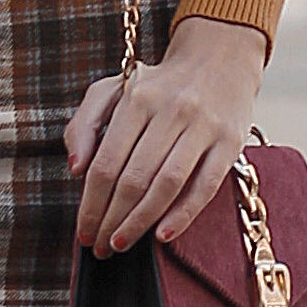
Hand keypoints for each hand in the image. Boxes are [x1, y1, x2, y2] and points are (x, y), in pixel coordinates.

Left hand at [64, 13, 266, 257]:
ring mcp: (203, 126)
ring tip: (122, 243)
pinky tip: (162, 235)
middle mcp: (171, 110)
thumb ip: (84, 125)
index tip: (83, 230)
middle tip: (100, 246)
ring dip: (140, 222)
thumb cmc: (158, 85)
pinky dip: (182, 215)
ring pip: (166, 185)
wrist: (219, 60)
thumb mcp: (112, 90)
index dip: (91, 203)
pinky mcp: (230, 143)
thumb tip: (76, 169)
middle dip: (111, 219)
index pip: (107, 162)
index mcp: (137, 98)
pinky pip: (204, 187)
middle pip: (133, 178)